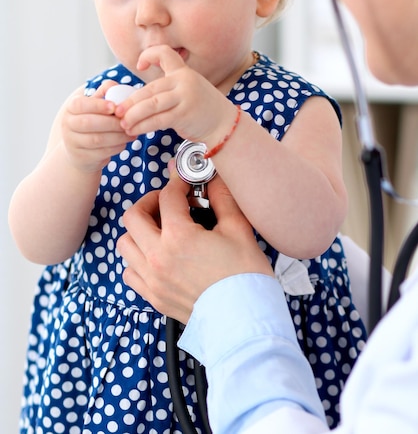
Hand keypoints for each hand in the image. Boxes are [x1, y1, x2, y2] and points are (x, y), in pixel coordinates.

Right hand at [61, 84, 133, 171]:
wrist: (81, 149)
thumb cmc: (95, 121)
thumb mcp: (98, 105)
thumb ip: (106, 93)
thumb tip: (114, 86)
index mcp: (71, 108)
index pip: (81, 104)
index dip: (98, 105)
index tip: (115, 107)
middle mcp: (67, 125)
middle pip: (89, 123)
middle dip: (112, 123)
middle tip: (128, 122)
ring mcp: (72, 142)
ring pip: (96, 139)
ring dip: (117, 136)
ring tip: (131, 133)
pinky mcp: (81, 157)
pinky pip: (101, 152)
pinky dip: (116, 147)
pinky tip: (124, 143)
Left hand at [113, 45, 235, 143]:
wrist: (223, 124)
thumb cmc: (201, 108)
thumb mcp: (188, 89)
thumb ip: (168, 88)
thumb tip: (137, 99)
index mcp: (183, 72)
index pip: (165, 53)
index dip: (149, 55)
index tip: (139, 65)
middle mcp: (184, 81)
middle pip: (150, 89)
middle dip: (130, 101)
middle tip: (117, 111)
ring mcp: (185, 97)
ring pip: (151, 105)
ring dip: (134, 115)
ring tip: (123, 124)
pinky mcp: (184, 114)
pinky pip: (158, 120)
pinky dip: (143, 126)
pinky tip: (135, 131)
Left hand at [117, 173, 272, 323]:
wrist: (246, 322)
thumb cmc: (245, 277)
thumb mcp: (238, 230)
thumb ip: (222, 199)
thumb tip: (214, 180)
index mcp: (178, 237)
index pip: (168, 196)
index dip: (178, 183)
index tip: (186, 183)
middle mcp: (157, 257)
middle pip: (133, 216)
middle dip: (150, 202)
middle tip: (168, 202)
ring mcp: (152, 279)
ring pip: (125, 244)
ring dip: (139, 231)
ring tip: (161, 229)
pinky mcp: (153, 297)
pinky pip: (129, 272)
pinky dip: (137, 259)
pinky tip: (157, 256)